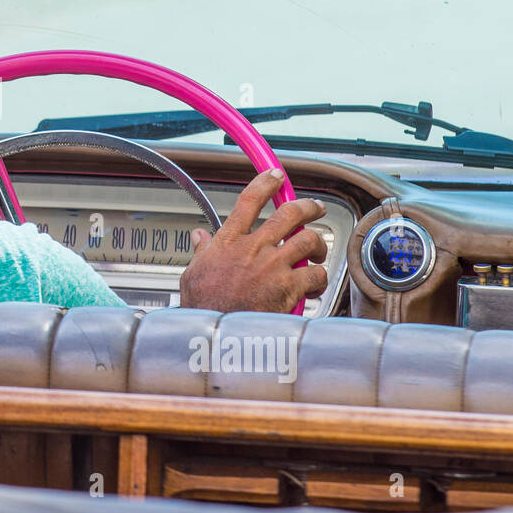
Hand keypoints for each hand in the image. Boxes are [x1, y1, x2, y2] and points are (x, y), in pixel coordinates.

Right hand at [179, 168, 328, 313]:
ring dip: (317, 245)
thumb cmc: (204, 308)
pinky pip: (316, 273)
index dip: (265, 183)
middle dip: (307, 207)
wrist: (217, 336)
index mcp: (228, 242)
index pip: (249, 201)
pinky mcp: (289, 286)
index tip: (276, 176)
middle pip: (289, 214)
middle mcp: (253, 248)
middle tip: (315, 208)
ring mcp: (273, 266)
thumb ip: (202, 251)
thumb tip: (198, 236)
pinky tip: (314, 286)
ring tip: (317, 253)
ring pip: (308, 240)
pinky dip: (319, 278)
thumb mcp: (193, 274)